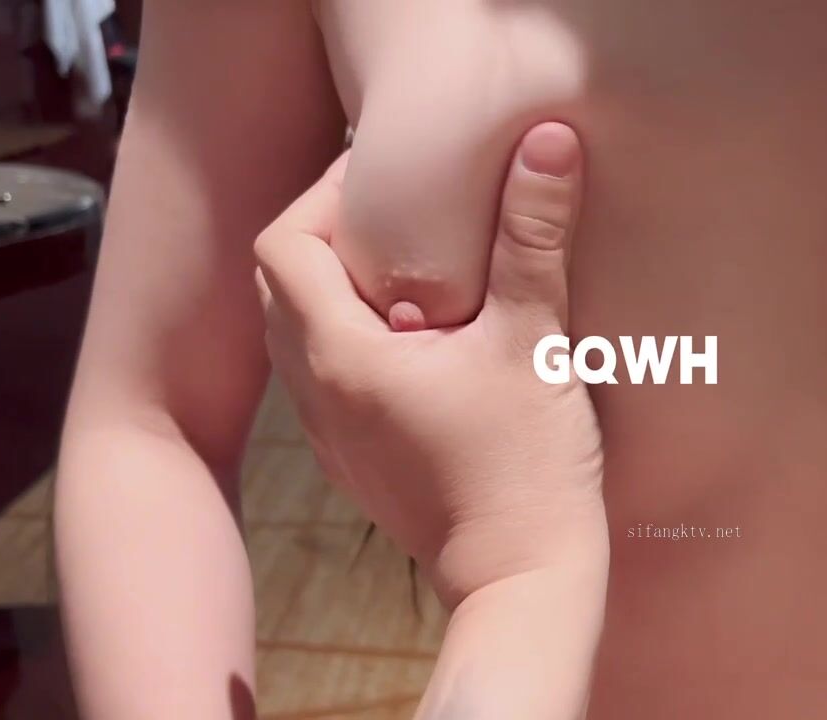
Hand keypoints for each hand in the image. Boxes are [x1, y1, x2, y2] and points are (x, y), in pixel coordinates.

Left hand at [253, 123, 605, 606]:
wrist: (524, 581)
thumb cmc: (528, 468)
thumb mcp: (535, 341)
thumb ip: (533, 237)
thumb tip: (547, 143)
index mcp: (341, 357)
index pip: (283, 244)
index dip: (323, 197)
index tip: (388, 178)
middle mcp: (317, 396)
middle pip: (280, 285)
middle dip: (329, 237)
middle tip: (399, 215)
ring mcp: (331, 436)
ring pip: (298, 334)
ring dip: (338, 290)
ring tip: (412, 271)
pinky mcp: (357, 461)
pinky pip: (325, 378)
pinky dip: (352, 338)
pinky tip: (420, 340)